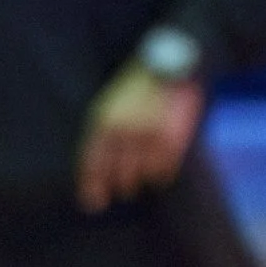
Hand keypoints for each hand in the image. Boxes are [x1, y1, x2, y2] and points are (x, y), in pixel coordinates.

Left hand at [77, 62, 200, 211]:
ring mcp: (147, 135)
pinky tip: (161, 167)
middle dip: (122, 186)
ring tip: (144, 172)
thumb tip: (98, 179)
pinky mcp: (171, 139)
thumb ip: (101, 137)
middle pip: (118, 176)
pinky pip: (164, 172)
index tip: (94, 204)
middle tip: (125, 190)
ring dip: (143, 180)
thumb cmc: (137, 89)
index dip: (91, 188)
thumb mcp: (109, 105)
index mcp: (103, 120)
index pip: (92, 164)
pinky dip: (162, 175)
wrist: (174, 62)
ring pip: (142, 177)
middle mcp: (123, 130)